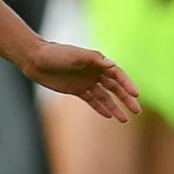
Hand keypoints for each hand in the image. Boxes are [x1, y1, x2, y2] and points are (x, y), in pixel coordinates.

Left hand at [22, 39, 140, 122]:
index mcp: (97, 62)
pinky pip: (92, 100)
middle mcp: (94, 72)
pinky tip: (109, 116)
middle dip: (126, 99)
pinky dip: (100, 108)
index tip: (136, 95)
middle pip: (114, 87)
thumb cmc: (56, 54)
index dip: (127, 84)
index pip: (117, 74)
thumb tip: (111, 64)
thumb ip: (94, 60)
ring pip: (105, 97)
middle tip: (136, 110)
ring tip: (124, 119)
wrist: (36, 60)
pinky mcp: (77, 90)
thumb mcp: (75, 55)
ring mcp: (86, 81)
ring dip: (115, 107)